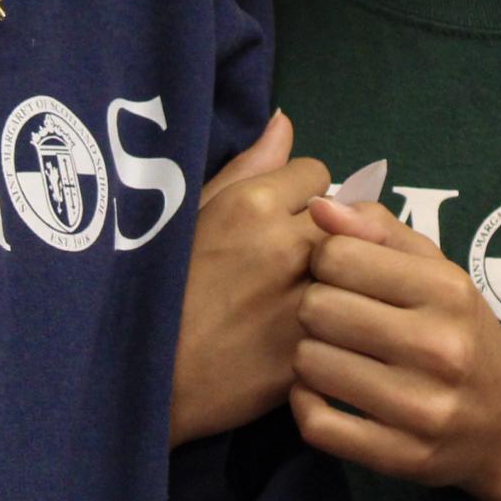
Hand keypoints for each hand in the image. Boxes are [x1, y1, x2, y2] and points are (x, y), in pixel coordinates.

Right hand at [170, 111, 330, 445]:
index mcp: (252, 204)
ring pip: (354, 267)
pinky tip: (304, 329)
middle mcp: (286, 246)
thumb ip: (246, 167)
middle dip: (326, 228)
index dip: (300, 193)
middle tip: (299, 255)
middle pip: (344, 216)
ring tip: (305, 289)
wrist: (145, 379)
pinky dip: (334, 322)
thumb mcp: (192, 214)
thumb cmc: (159, 287)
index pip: (316, 172)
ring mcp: (302, 302)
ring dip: (338, 273)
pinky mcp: (311, 352)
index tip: (282, 215)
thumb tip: (286, 121)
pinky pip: (346, 319)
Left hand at [290, 196, 500, 500]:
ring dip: (307, 354)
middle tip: (331, 315)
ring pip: (309, 364)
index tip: (336, 272)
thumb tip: (319, 204)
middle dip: (313, 305)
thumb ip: (378, 229)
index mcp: (447, 290)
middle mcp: (440, 348)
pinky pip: (317, 424)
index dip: (324, 258)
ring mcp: (422, 409)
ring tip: (330, 351)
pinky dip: (305, 404)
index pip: (338, 255)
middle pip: (318, 307)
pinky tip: (321, 391)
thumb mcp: (438, 270)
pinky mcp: (401, 457)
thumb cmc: (462, 332)